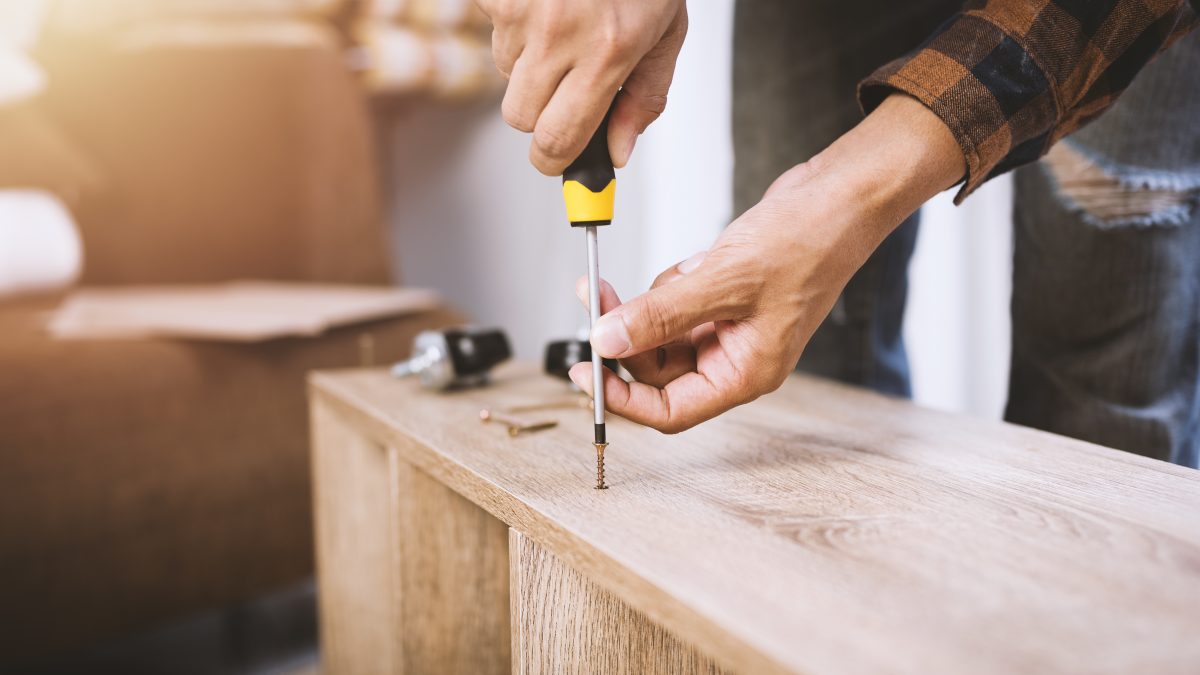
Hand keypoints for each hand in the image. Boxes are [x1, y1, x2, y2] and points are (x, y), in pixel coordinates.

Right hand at [476, 0, 686, 173]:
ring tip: (565, 23)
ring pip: (504, 74)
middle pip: (520, 117)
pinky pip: (494, 30)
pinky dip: (516, 24)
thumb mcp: (666, 33)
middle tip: (566, 85)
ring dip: (530, 63)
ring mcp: (521, 10)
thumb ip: (644, 98)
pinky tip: (546, 3)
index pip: (557, 139)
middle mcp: (559, 34)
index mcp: (607, 53)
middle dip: (540, 112)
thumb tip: (617, 152)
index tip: (556, 158)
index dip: (553, 159)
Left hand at [569, 94, 965, 431]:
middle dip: (624, 336)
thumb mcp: (725, 281)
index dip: (622, 399)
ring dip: (649, 304)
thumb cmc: (809, 242)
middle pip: (657, 371)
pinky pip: (675, 302)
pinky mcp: (723, 298)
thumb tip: (606, 342)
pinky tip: (696, 260)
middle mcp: (736, 358)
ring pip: (661, 333)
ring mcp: (730, 328)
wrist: (840, 196)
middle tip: (596, 298)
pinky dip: (669, 284)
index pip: (671, 411)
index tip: (584, 371)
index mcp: (746, 373)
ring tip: (677, 270)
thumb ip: (659, 315)